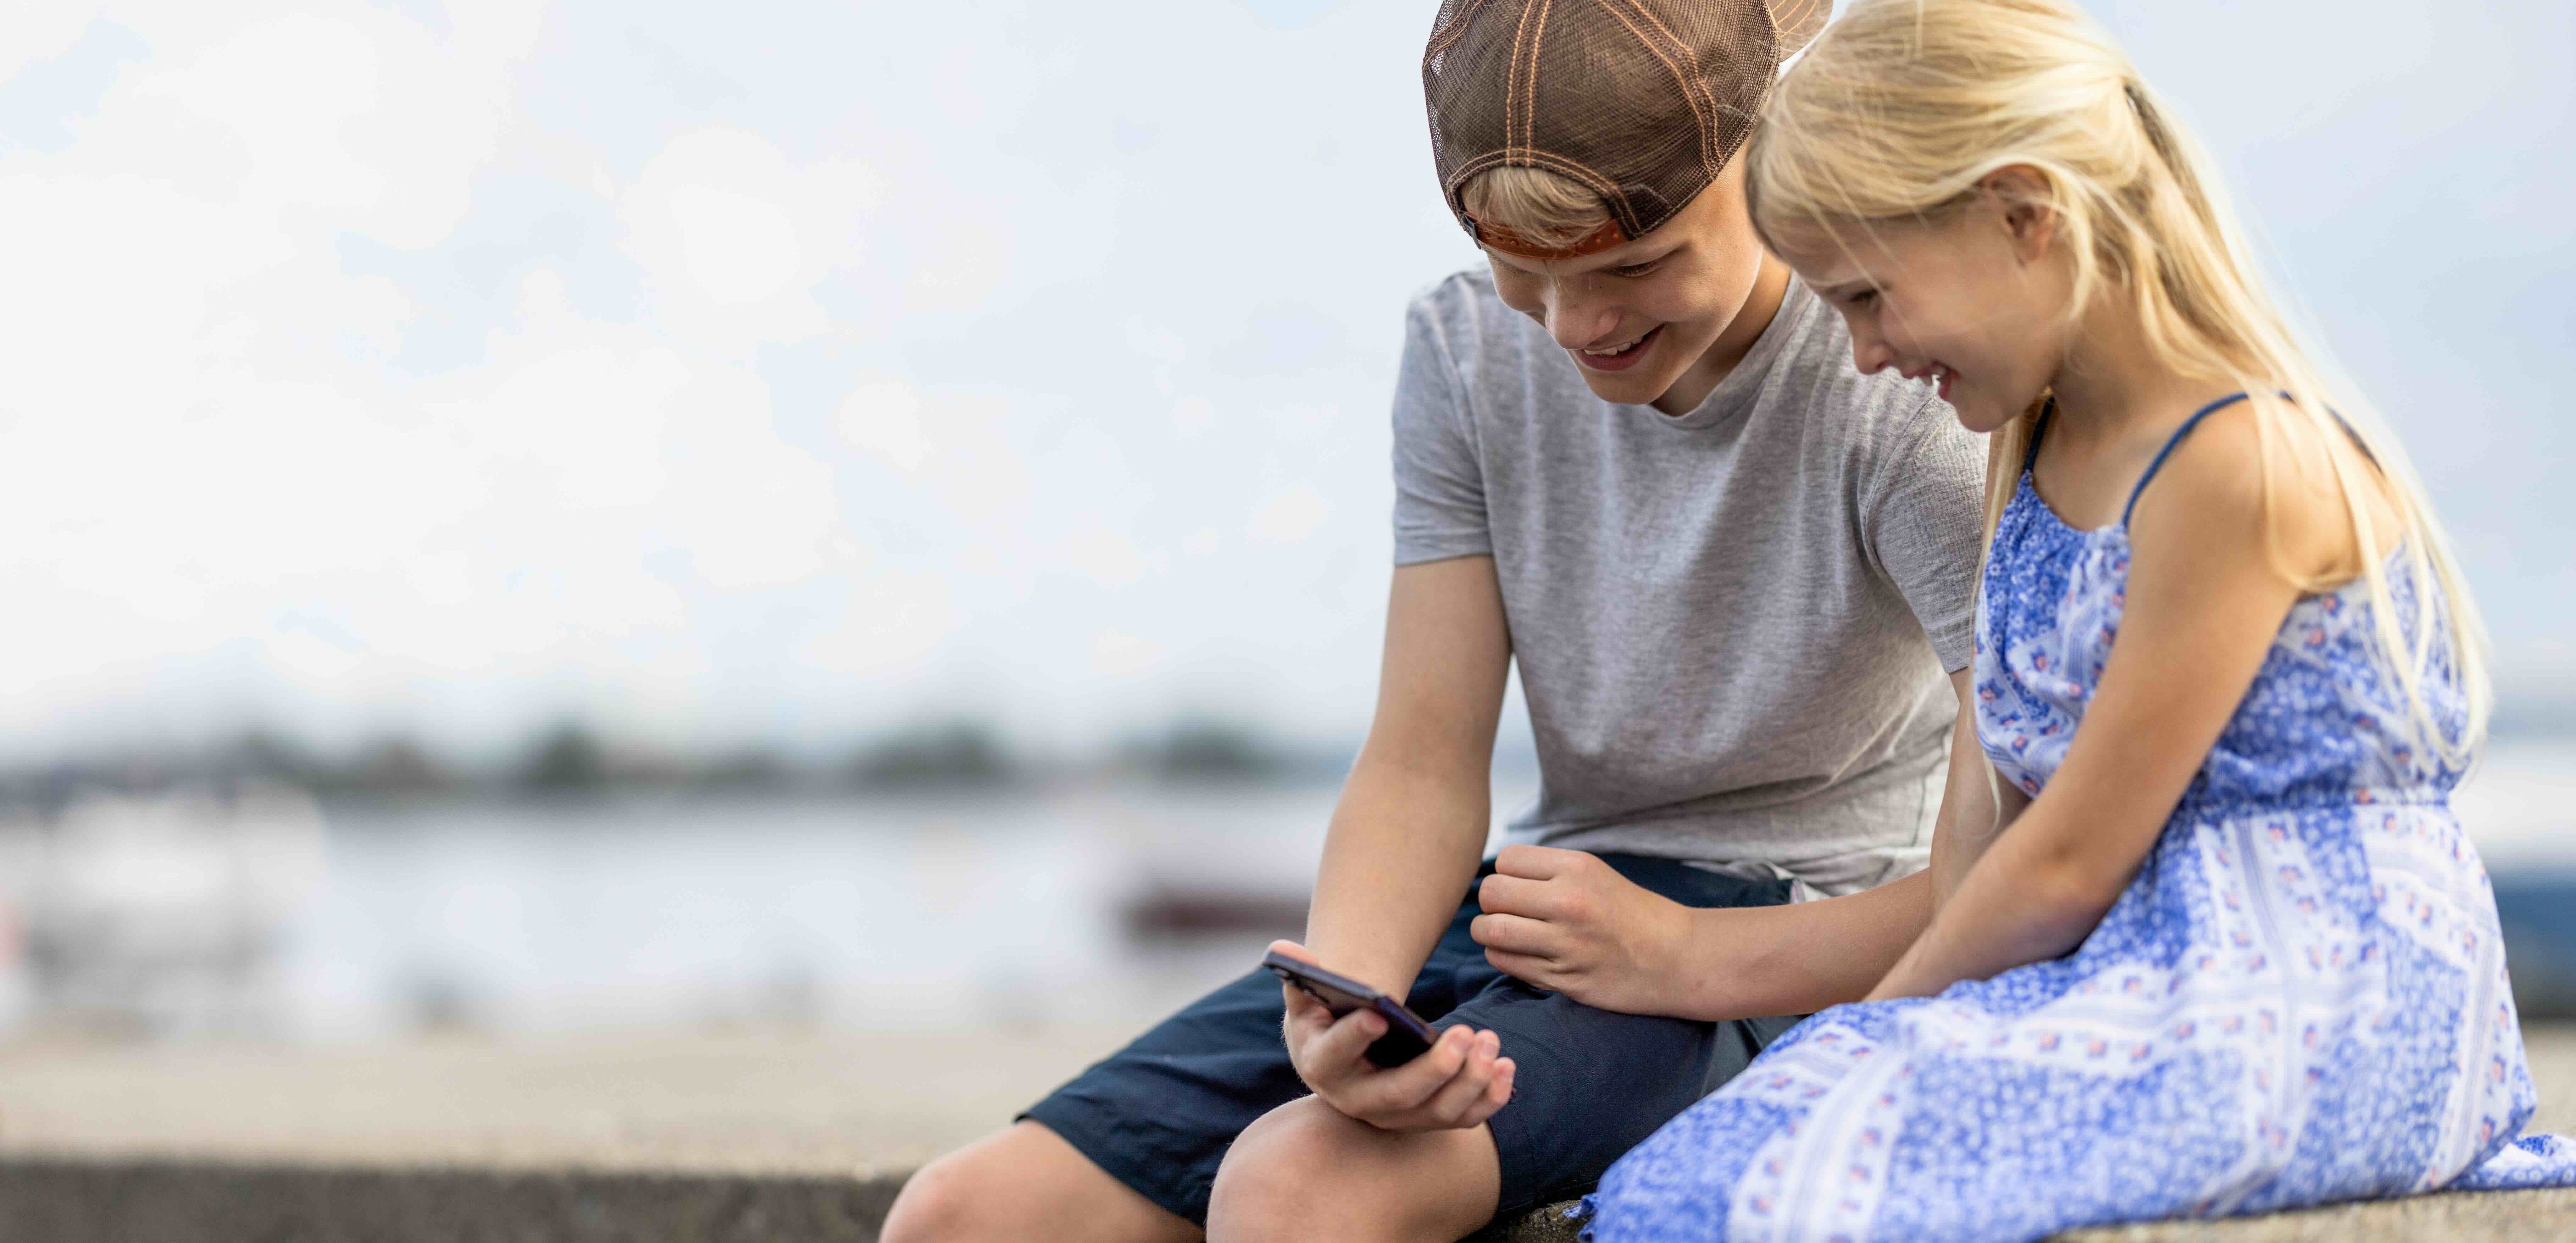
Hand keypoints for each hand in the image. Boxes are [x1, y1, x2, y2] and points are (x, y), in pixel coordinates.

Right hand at [1268, 940, 1514, 1132]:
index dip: (1354, 1036)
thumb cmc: (1326, 1022)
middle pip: (1399, 1095)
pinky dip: (1490, 1099)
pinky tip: (1507, 1068)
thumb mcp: (1307, 1000)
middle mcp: (1358, 1102)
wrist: (1344, 1061)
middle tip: (1468, 1033)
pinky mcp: (1427, 1120)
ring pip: (1437, 1112)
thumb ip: (1301, 976)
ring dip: (1470, 1081)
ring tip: (1491, 1041)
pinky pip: (1463, 1119)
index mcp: (1323, 1066)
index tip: (1379, 1013)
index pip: (1336, 1055)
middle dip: (1436, 1068)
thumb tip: (1286, 948)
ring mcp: (1395, 1117)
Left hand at [1471, 845, 1693, 1015]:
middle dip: (1491, 903)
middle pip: (1491, 893)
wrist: (1678, 959)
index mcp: (1578, 868)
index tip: (1518, 886)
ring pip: (1491, 931)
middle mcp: (1569, 902)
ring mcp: (1565, 943)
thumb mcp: (1595, 874)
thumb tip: (1497, 876)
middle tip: (1506, 911)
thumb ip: (1548, 872)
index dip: (1505, 874)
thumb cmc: (1634, 914)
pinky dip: (1503, 958)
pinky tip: (1519, 955)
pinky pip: (1505, 963)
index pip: (1506, 860)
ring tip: (1505, 934)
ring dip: (1489, 933)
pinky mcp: (1563, 978)